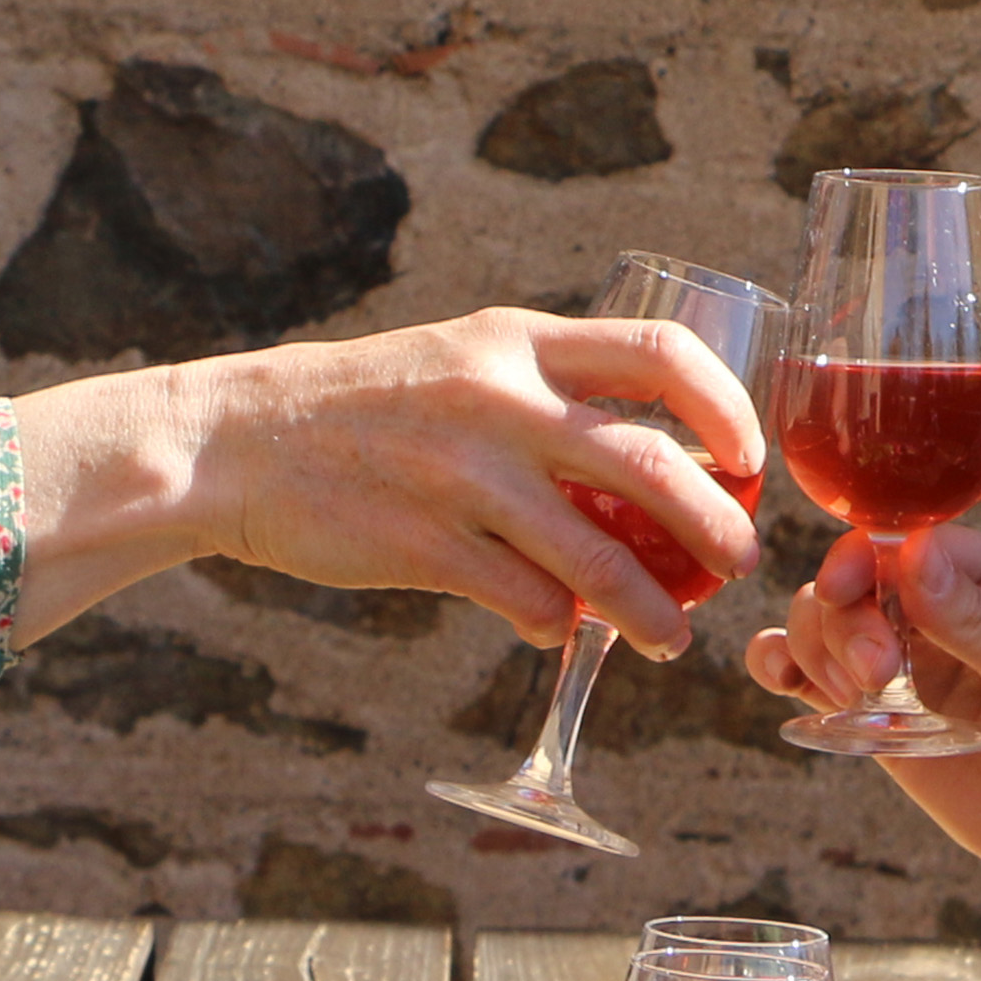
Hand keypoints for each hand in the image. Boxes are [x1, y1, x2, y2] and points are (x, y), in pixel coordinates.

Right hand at [20, 308, 763, 655]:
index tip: (748, 454)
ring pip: (598, 559)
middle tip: (739, 561)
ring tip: (673, 638)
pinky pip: (523, 602)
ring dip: (652, 609)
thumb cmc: (360, 407)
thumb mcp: (457, 361)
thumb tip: (639, 461)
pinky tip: (558, 634)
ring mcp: (462, 478)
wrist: (233, 443)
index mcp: (515, 342)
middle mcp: (499, 401)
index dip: (725, 406)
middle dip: (715, 527)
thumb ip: (541, 392)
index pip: (659, 355)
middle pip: (652, 467)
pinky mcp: (424, 548)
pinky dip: (554, 625)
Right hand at [740, 528, 980, 926]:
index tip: (850, 593)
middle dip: (845, 618)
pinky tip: (784, 683)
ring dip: (816, 646)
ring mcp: (916, 674)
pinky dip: (787, 674)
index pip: (913, 543)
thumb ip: (979, 622)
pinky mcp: (890, 730)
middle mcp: (952, 618)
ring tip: (857, 695)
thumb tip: (913, 552)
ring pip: (827, 625)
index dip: (867, 560)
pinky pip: (818, 686)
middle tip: (873, 678)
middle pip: (858, 581)